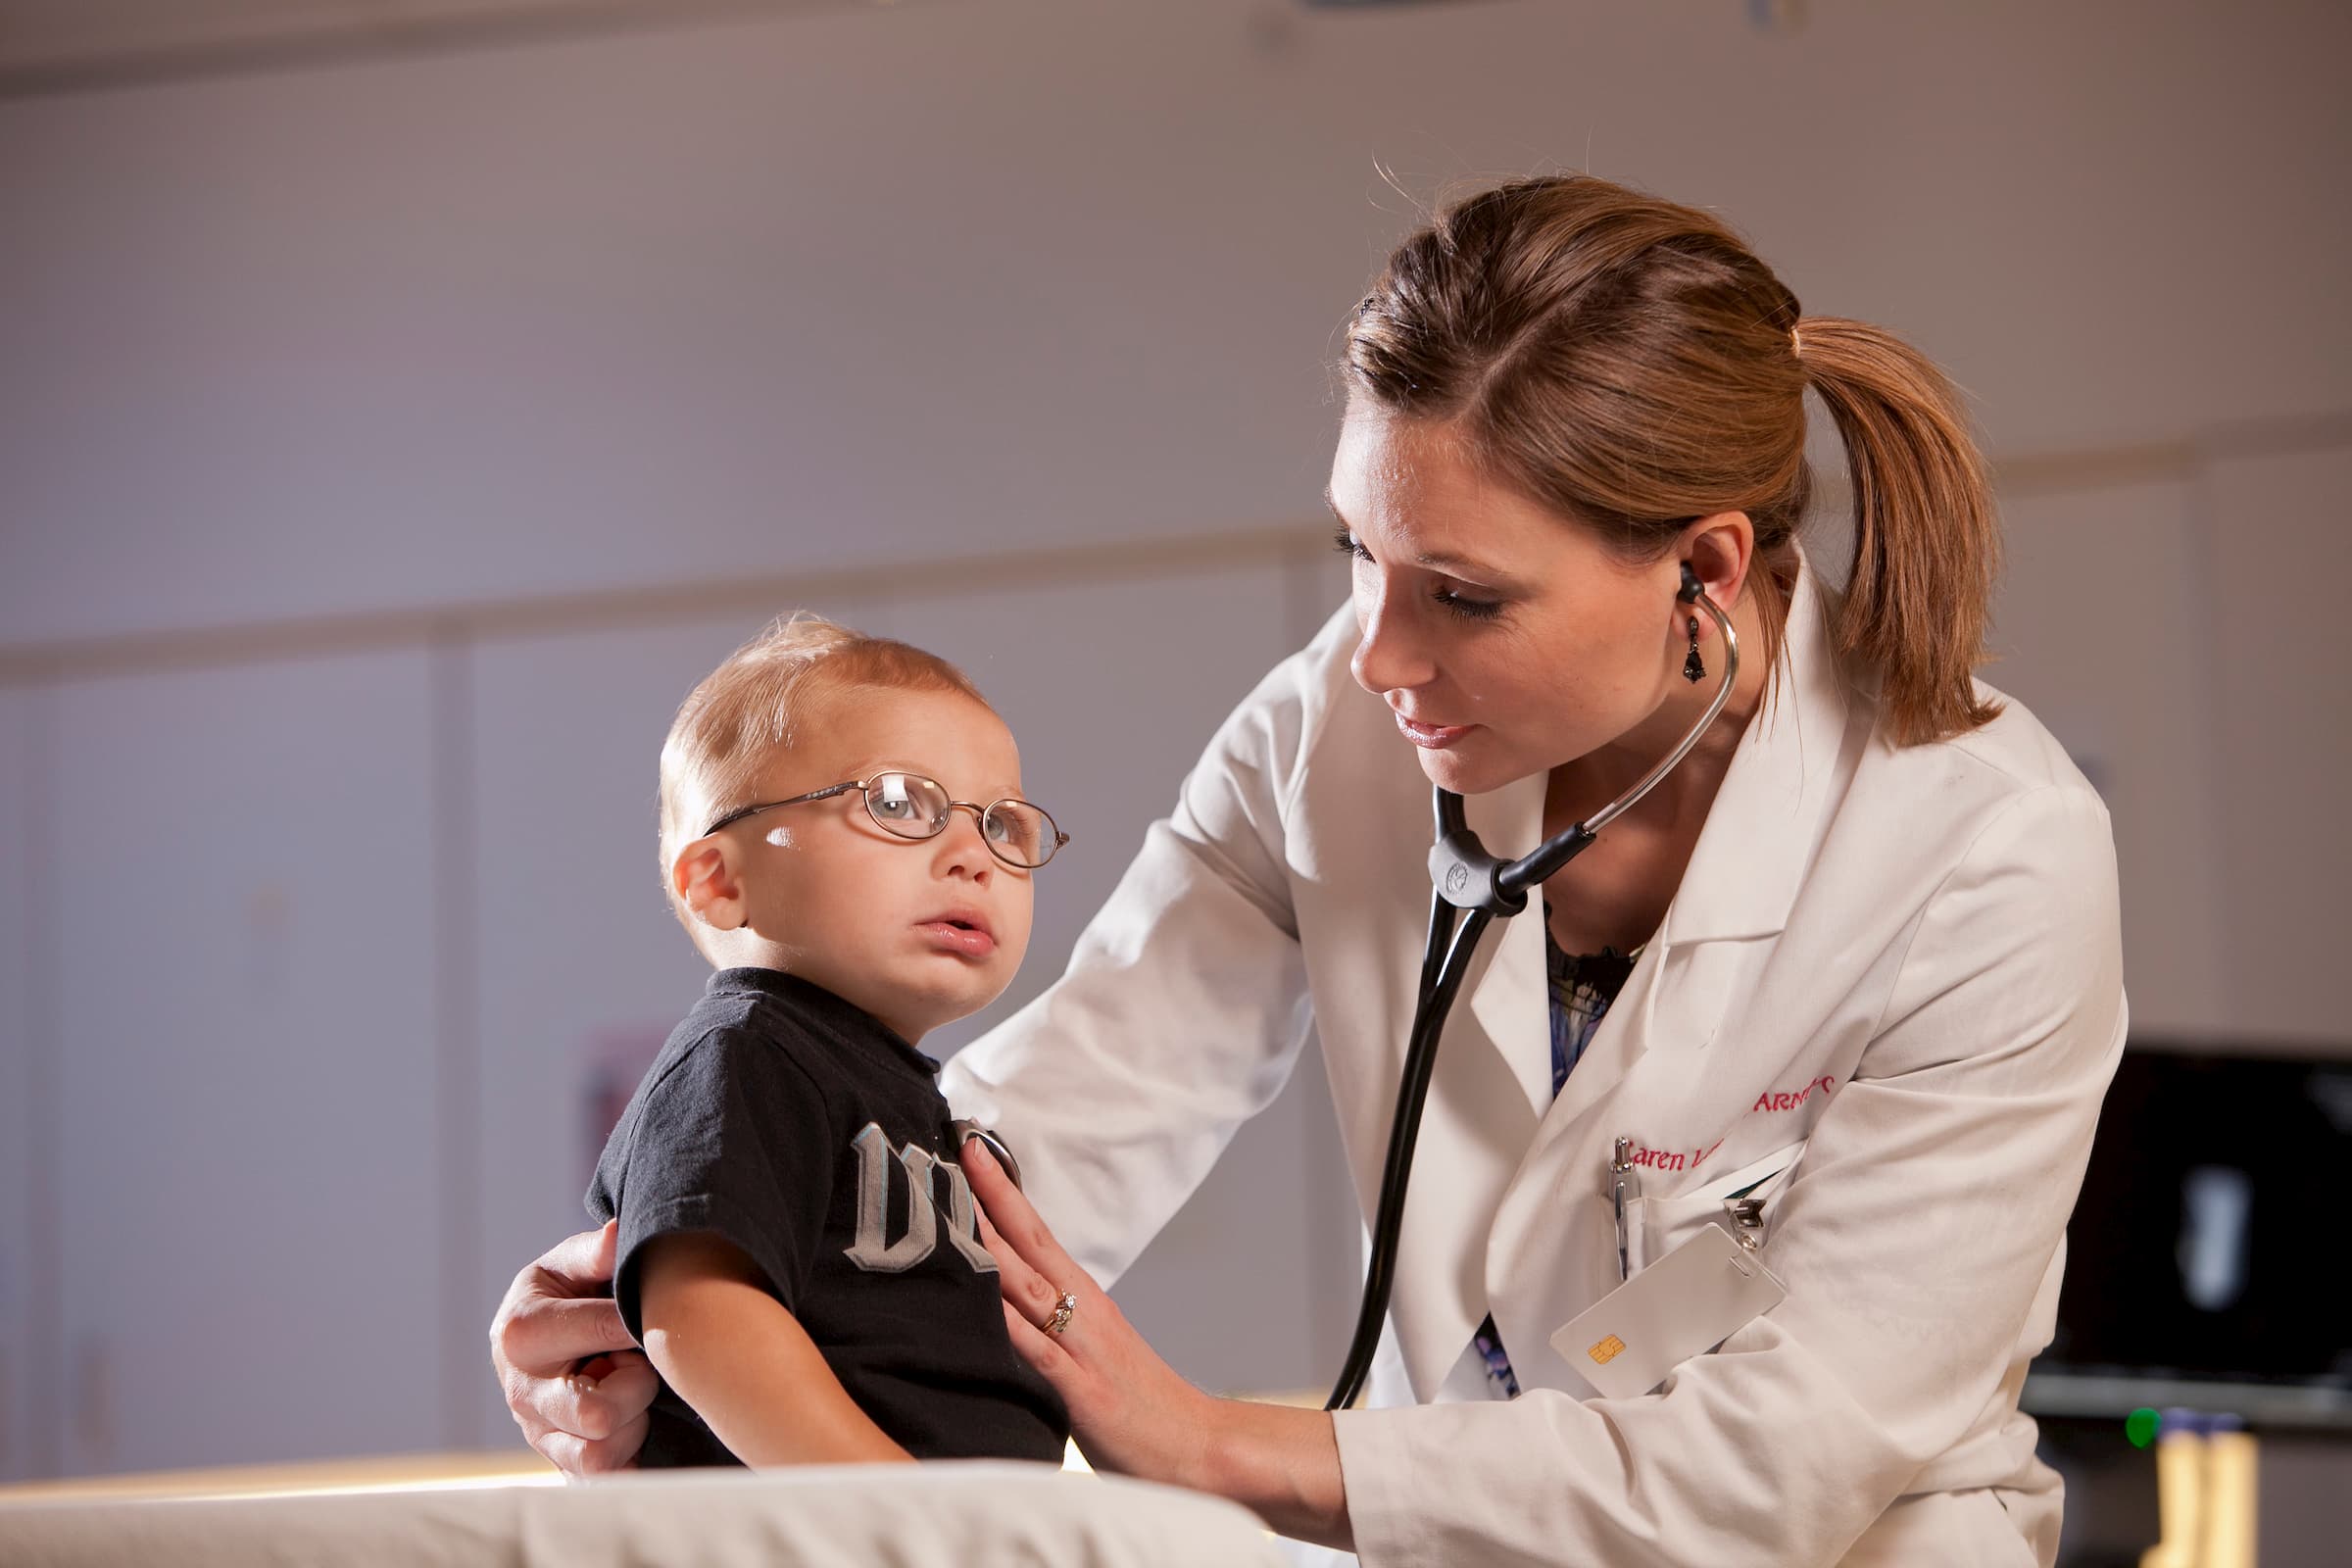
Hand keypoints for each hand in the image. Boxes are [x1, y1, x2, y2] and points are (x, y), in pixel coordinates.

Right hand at [488, 1220, 659, 1475]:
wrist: (541, 1341)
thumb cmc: (566, 1293)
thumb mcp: (572, 1263)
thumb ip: (596, 1252)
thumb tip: (619, 1234)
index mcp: (520, 1332)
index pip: (603, 1330)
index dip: (642, 1324)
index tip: (653, 1317)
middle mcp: (520, 1391)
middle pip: (596, 1411)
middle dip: (635, 1383)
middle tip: (637, 1362)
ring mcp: (537, 1435)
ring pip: (600, 1451)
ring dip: (634, 1422)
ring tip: (633, 1392)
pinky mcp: (558, 1465)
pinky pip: (601, 1480)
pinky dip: (629, 1458)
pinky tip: (636, 1427)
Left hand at [958, 1139, 1217, 1484]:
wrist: (1199, 1447)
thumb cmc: (1142, 1404)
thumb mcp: (1094, 1349)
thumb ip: (1055, 1322)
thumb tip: (1008, 1301)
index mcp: (1085, 1297)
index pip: (1036, 1230)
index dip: (1002, 1188)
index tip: (971, 1144)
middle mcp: (1083, 1309)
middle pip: (1028, 1239)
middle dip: (990, 1192)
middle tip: (956, 1143)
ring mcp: (1082, 1346)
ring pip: (1025, 1283)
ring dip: (987, 1240)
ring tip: (949, 1202)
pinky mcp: (1081, 1389)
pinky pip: (1036, 1349)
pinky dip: (1005, 1322)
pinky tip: (978, 1298)